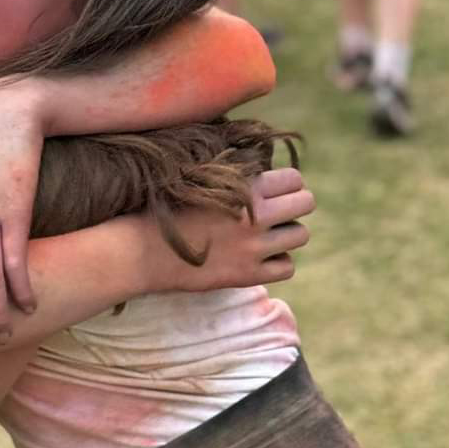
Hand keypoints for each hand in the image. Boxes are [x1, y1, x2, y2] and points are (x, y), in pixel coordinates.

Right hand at [154, 168, 313, 291]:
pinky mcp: (248, 274)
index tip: (273, 191)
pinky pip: (288, 267)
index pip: (294, 178)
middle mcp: (254, 215)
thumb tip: (264, 173)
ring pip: (301, 234)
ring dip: (287, 234)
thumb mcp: (199, 180)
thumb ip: (234, 176)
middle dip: (294, 205)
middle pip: (306, 202)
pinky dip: (278, 262)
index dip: (287, 184)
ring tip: (266, 235)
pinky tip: (259, 257)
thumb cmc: (166, 209)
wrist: (143, 250)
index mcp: (243, 187)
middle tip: (276, 212)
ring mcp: (253, 247)